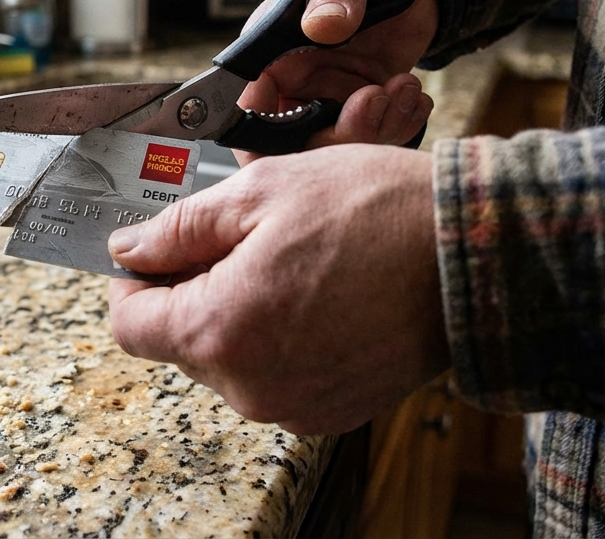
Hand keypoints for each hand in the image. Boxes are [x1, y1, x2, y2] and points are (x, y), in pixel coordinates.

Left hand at [106, 144, 447, 433]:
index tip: (152, 250)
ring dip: (239, 311)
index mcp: (220, 332)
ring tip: (289, 260)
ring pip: (228, 358)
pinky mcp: (331, 411)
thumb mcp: (259, 193)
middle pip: (180, 341)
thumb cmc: (376, 215)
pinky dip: (280, 337)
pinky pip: (275, 374)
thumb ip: (179, 228)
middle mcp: (249, 386)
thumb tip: (129, 248)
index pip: (130, 324)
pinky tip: (316, 292)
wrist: (476, 258)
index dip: (132, 281)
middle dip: (193, 288)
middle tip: (236, 237)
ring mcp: (292, 405)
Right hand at [236, 0, 439, 164]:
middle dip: (340, 134)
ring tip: (406, 88)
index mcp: (272, 50)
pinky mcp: (361, 104)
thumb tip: (322, 25)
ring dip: (378, 128)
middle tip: (379, 99)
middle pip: (294, 143)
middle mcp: (294, 81)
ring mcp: (328, 97)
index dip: (264, 136)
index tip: (315, 125)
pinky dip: (398, 126)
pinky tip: (413, 96)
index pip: (248, 109)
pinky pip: (372, 137)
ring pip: (337, 148)